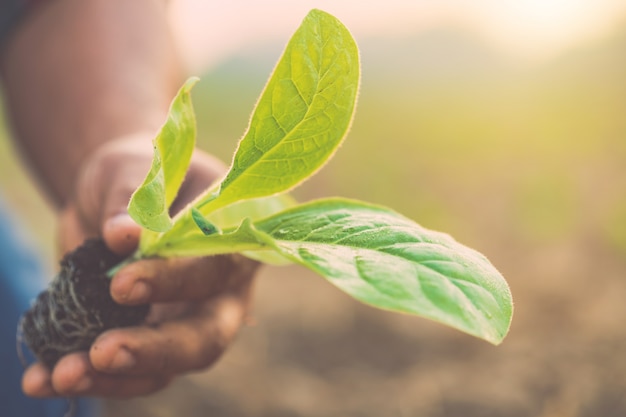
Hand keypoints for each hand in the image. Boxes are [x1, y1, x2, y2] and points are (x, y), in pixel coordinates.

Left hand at [22, 134, 257, 397]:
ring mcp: (187, 320)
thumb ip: (136, 197)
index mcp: (234, 241)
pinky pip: (130, 371)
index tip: (122, 285)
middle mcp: (221, 291)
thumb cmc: (139, 172)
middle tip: (103, 352)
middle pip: (207, 335)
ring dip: (117, 376)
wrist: (116, 194)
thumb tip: (123, 237)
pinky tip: (44, 378)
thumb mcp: (137, 168)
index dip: (175, 281)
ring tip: (62, 373)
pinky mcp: (150, 337)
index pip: (216, 268)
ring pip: (169, 366)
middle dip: (157, 349)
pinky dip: (92, 377)